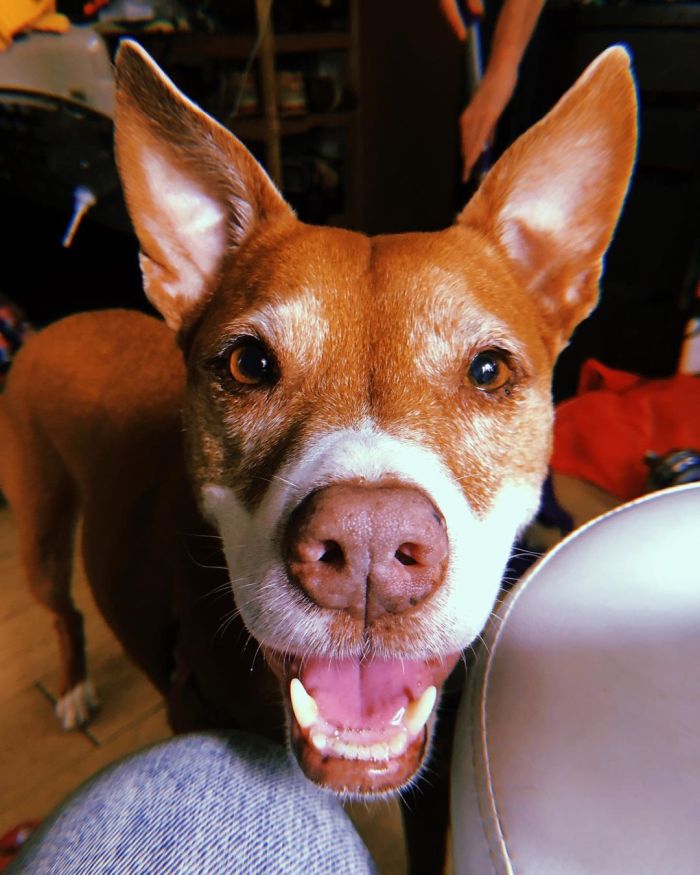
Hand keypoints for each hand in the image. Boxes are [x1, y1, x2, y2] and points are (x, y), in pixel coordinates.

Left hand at [460, 64, 516, 181]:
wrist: (502, 67)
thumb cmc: (498, 86)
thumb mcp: (492, 110)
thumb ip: (489, 128)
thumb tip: (488, 144)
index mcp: (469, 116)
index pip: (466, 141)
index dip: (466, 156)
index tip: (464, 171)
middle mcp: (470, 117)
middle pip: (466, 144)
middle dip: (465, 162)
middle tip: (464, 178)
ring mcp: (478, 116)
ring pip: (471, 142)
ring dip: (469, 159)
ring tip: (467, 173)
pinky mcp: (487, 114)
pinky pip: (480, 135)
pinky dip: (476, 148)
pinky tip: (473, 158)